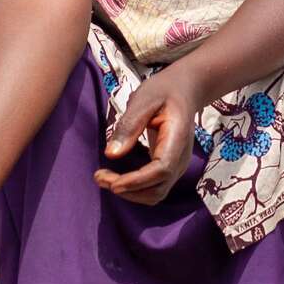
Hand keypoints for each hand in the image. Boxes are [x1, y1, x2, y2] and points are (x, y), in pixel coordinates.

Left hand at [93, 67, 201, 205]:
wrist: (185, 90)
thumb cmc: (164, 91)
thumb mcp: (144, 99)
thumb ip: (129, 125)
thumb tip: (111, 155)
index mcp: (177, 138)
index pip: (162, 169)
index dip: (137, 181)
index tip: (112, 183)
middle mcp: (181, 158)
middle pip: (158, 188)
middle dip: (128, 190)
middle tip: (99, 177)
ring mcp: (177, 165)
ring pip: (155, 193)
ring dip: (129, 193)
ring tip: (103, 178)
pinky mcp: (169, 168)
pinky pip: (153, 187)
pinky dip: (134, 188)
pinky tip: (116, 178)